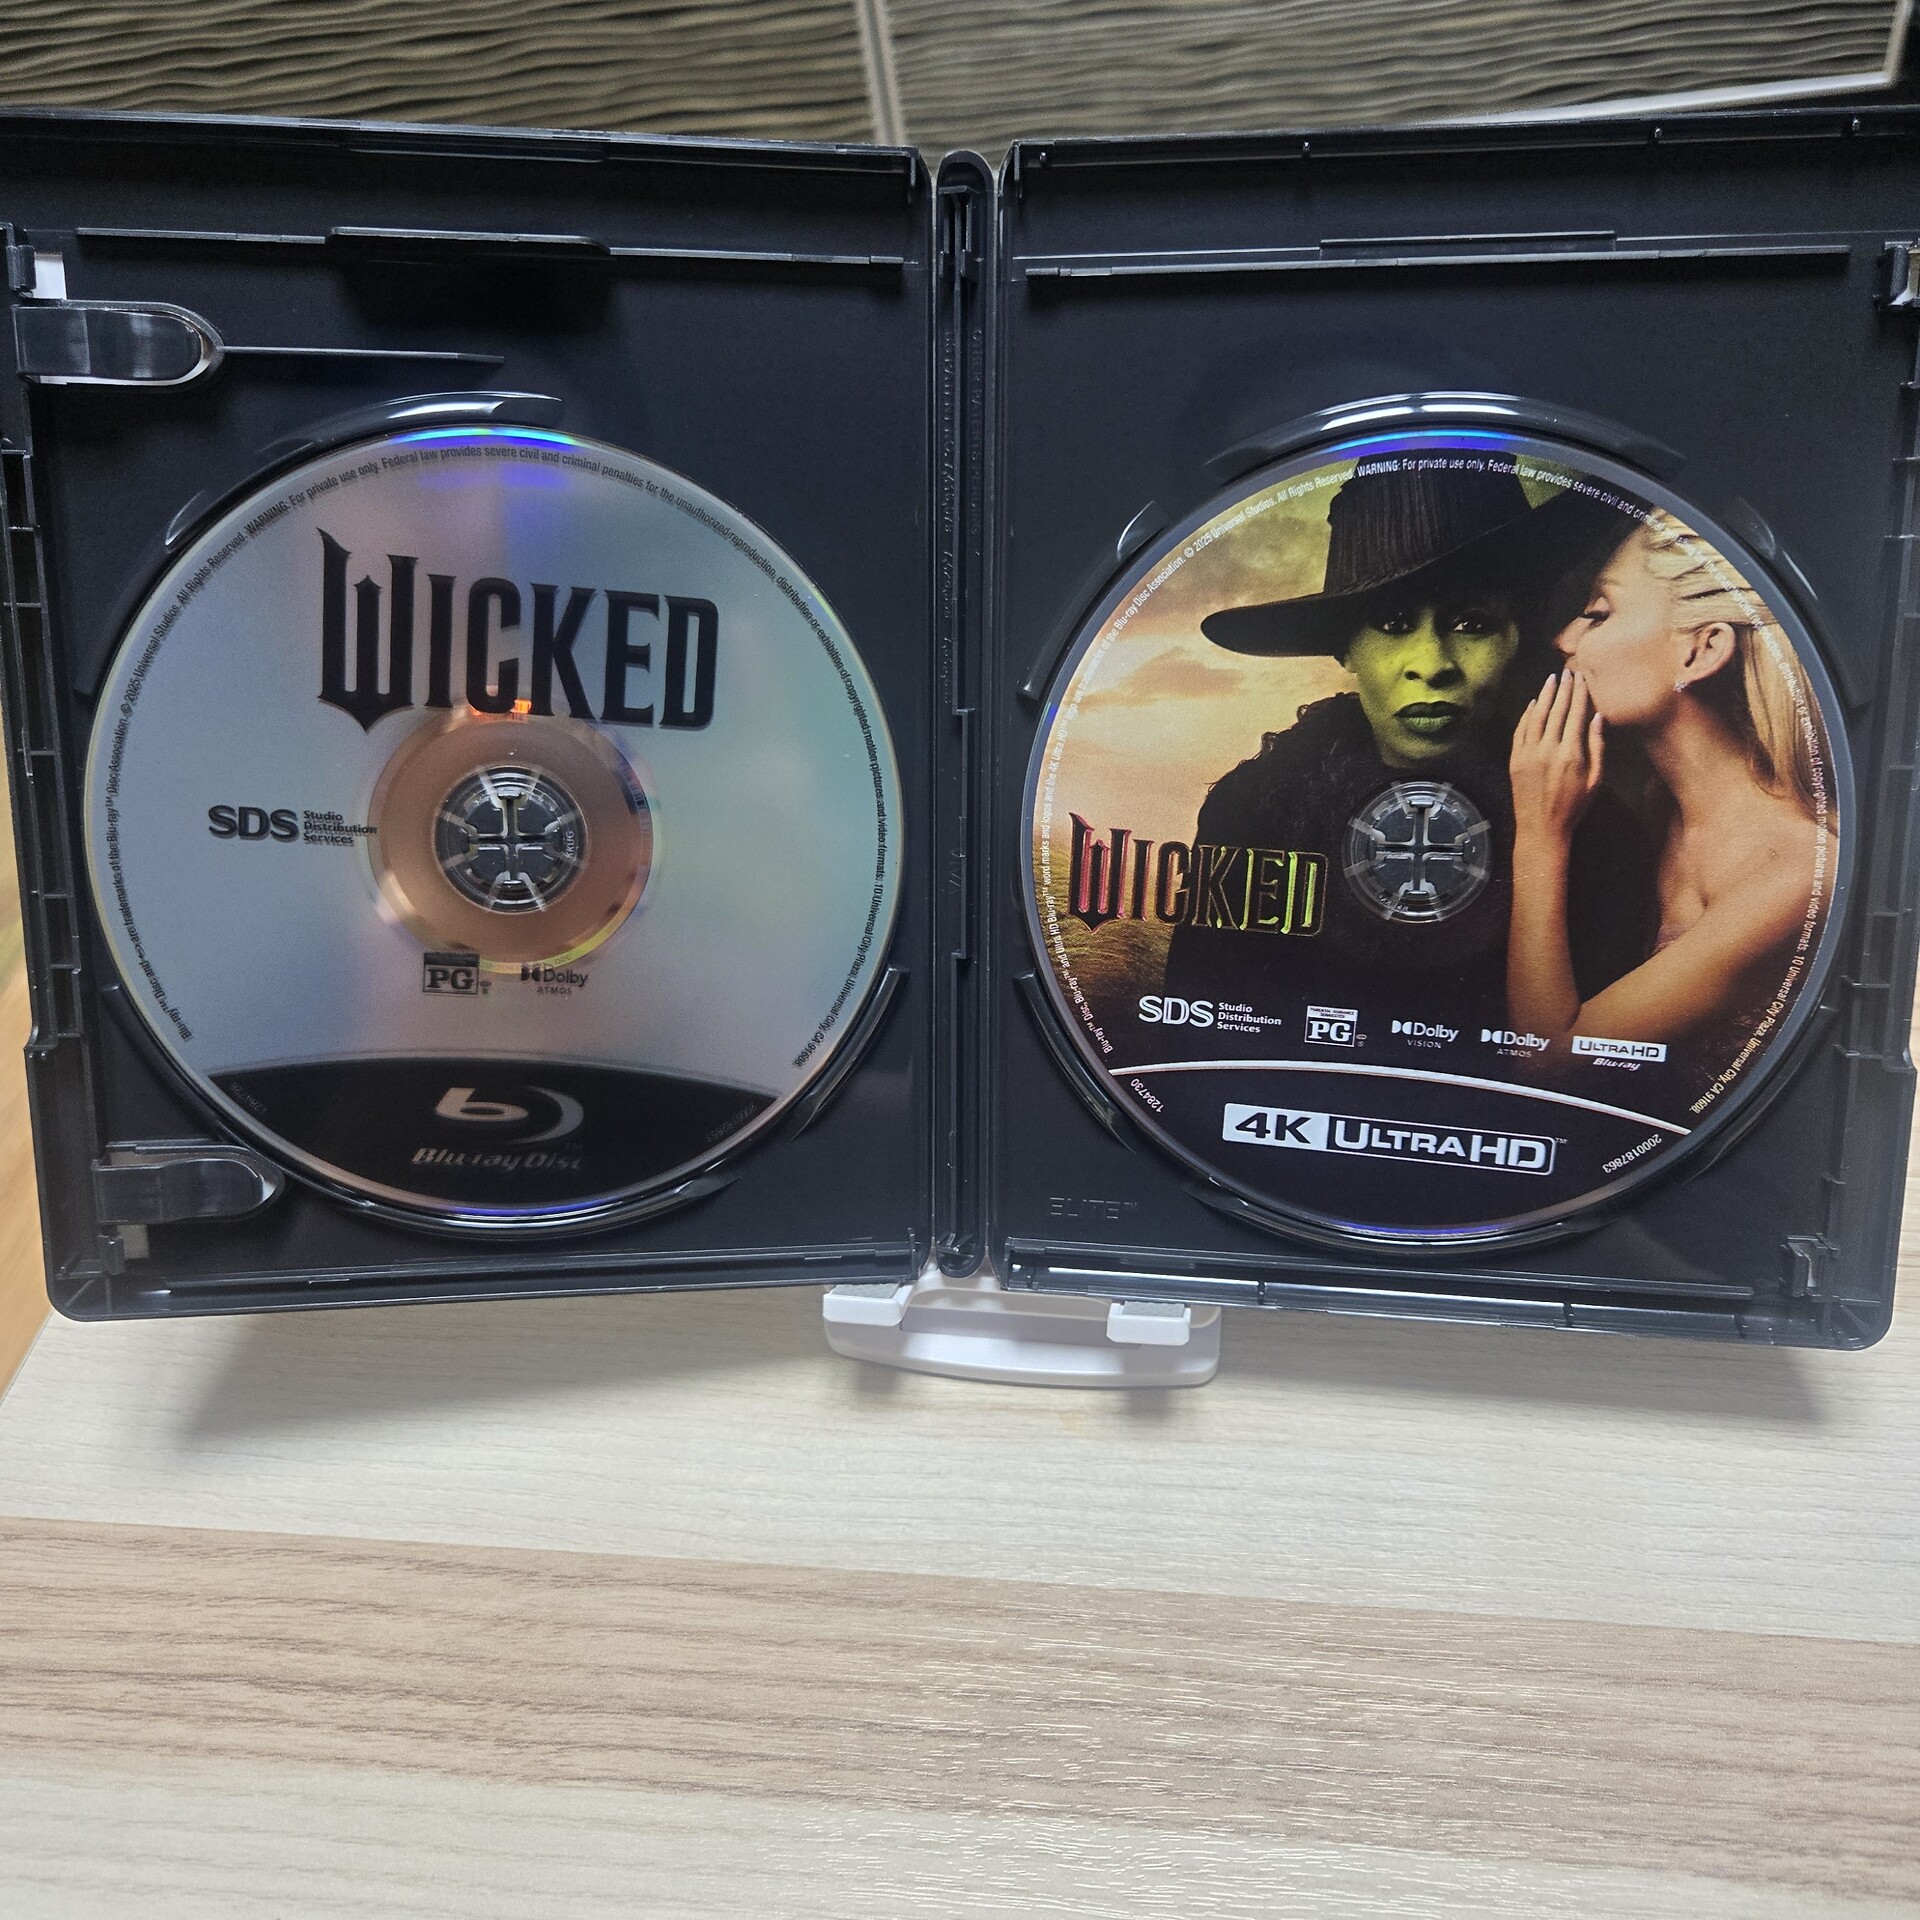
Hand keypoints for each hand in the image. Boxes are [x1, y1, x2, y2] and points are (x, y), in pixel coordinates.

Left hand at [1510, 670, 1604, 848]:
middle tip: (1568, 672)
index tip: (1581, 678)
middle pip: (1556, 711)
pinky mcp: (1514, 760)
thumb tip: (1598, 717)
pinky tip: (1534, 703)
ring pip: (1536, 716)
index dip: (1579, 694)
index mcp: (1571, 753)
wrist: (1541, 828)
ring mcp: (1528, 753)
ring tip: (1551, 680)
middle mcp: (1548, 749)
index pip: (1575, 714)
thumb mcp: (1595, 780)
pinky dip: (1527, 714)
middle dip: (1563, 690)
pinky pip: (1520, 730)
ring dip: (1545, 696)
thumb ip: (1598, 747)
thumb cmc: (1574, 806)